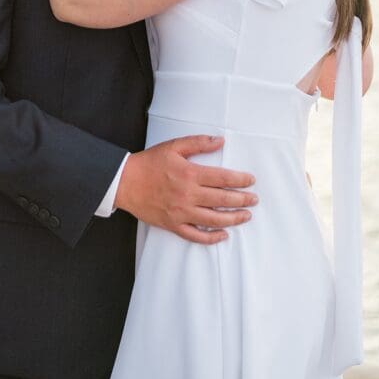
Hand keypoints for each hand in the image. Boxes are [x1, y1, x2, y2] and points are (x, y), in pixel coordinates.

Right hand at [115, 135, 257, 243]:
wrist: (125, 182)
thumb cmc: (150, 162)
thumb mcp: (174, 146)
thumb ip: (198, 143)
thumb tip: (220, 141)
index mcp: (189, 174)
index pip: (222, 178)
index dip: (240, 180)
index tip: (251, 180)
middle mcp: (188, 195)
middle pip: (222, 199)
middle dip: (242, 199)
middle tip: (254, 199)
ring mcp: (181, 212)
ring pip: (213, 219)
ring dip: (233, 218)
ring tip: (246, 216)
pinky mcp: (173, 225)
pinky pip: (195, 235)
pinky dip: (211, 238)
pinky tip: (223, 235)